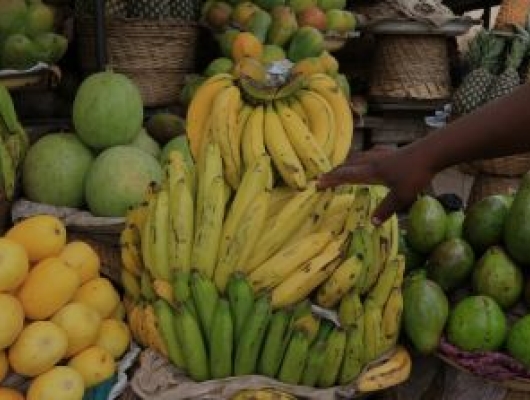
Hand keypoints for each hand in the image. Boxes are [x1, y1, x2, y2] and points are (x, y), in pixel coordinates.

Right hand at [317, 145, 434, 223]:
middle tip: (324, 177)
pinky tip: (367, 159)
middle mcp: (372, 162)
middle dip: (335, 172)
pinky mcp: (390, 153)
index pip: (346, 175)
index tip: (317, 183)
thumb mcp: (401, 196)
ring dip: (346, 164)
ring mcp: (381, 155)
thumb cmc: (415, 174)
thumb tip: (372, 223)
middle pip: (348, 165)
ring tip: (341, 169)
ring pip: (358, 158)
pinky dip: (361, 159)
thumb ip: (386, 209)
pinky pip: (369, 155)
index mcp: (371, 172)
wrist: (431, 152)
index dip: (331, 180)